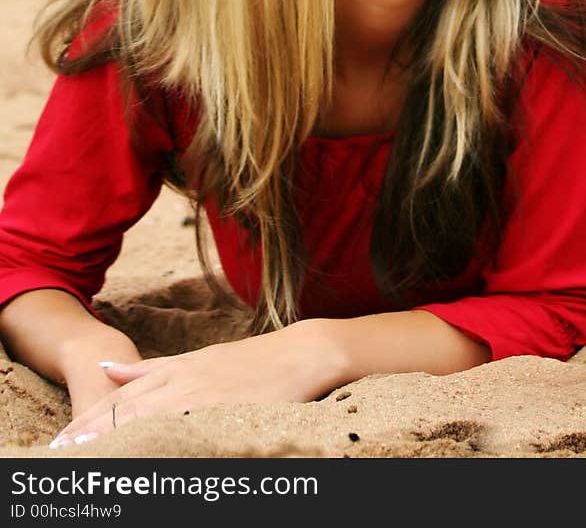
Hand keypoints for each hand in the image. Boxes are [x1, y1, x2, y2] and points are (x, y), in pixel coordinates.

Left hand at [49, 320, 348, 446]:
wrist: (299, 355)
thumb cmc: (250, 361)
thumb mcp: (196, 358)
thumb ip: (151, 368)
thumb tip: (107, 369)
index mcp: (174, 371)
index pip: (120, 399)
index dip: (89, 420)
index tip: (63, 441)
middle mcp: (182, 382)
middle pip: (126, 410)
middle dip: (91, 432)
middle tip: (62, 453)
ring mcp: (201, 396)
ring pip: (148, 418)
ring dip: (114, 437)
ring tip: (84, 455)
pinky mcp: (222, 410)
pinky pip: (184, 428)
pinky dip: (159, 439)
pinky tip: (142, 450)